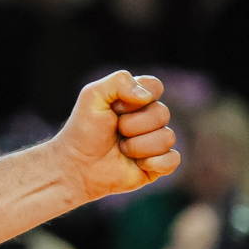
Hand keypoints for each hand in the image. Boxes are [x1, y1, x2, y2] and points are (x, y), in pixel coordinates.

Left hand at [48, 72, 178, 200]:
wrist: (75, 166)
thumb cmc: (82, 131)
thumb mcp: (92, 97)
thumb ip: (118, 82)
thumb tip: (146, 96)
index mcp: (136, 99)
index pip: (155, 86)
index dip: (138, 97)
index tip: (115, 107)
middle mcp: (149, 119)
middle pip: (162, 113)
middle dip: (132, 124)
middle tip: (115, 131)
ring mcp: (154, 143)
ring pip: (167, 138)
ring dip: (137, 146)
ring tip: (120, 149)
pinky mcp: (158, 166)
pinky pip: (173, 160)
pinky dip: (153, 163)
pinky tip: (136, 164)